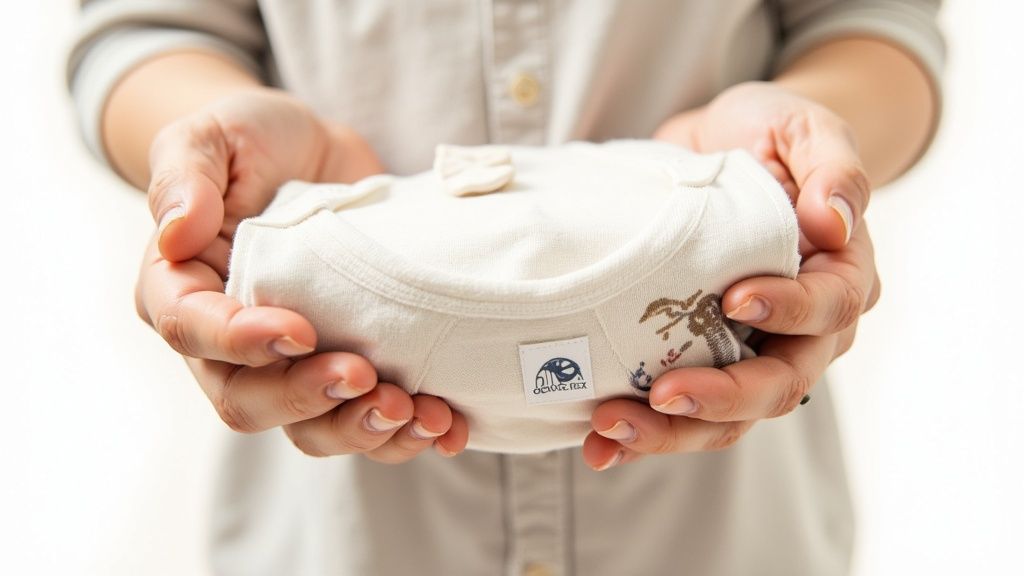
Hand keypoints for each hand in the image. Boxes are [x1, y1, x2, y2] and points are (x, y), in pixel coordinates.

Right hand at [134, 88, 467, 461]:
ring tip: (418, 413)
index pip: (191, 331)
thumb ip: (185, 176)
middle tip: (366, 377)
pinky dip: (406, 432)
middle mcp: (227, 342)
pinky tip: (447, 427)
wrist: (316, 152)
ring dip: (363, 429)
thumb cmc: (253, 142)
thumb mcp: (214, 137)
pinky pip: (364, 418)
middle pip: (249, 401)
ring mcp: (289, 362)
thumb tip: (175, 232)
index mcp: (180, 289)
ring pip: (312, 427)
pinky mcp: (345, 362)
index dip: (241, 342)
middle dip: (310, 399)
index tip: (299, 331)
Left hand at [582, 81, 878, 469]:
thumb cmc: (771, 134)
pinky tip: (597, 443)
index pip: (826, 310)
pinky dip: (641, 431)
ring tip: (608, 430)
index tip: (733, 299)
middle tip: (659, 395)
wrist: (720, 145)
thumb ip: (832, 168)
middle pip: (775, 385)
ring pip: (725, 416)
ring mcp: (749, 352)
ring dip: (669, 432)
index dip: (786, 312)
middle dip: (719, 398)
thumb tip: (834, 221)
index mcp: (838, 278)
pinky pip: (679, 411)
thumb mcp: (805, 128)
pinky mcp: (699, 359)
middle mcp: (803, 332)